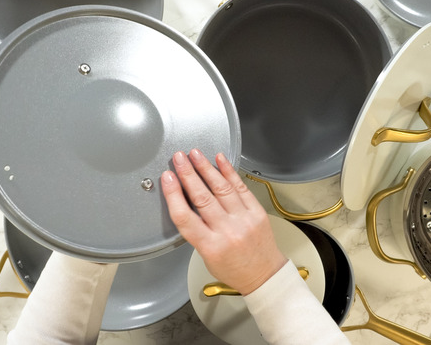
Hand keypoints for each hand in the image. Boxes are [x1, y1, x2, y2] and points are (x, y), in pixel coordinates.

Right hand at [161, 149, 286, 294]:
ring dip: (206, 168)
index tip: (167, 179)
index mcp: (211, 246)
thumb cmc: (233, 268)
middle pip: (203, 198)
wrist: (263, 275)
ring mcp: (244, 220)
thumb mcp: (206, 256)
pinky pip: (241, 187)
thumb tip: (185, 202)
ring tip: (195, 154)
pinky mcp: (257, 212)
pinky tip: (219, 159)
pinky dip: (229, 171)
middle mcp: (228, 231)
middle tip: (178, 158)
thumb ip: (196, 231)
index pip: (186, 217)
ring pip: (222, 188)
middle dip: (188, 174)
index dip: (173, 195)